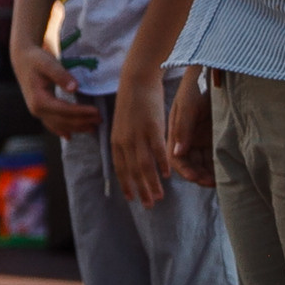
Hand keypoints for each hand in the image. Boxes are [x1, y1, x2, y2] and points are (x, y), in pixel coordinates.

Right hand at [12, 41, 101, 138]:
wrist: (22, 59)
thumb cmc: (36, 59)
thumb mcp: (48, 63)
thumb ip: (61, 75)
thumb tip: (75, 88)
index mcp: (39, 100)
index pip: (64, 110)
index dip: (81, 112)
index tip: (96, 111)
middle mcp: (36, 110)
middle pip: (63, 120)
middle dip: (82, 121)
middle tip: (100, 119)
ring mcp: (37, 112)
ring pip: (59, 125)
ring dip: (76, 128)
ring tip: (92, 128)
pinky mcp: (39, 110)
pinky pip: (51, 124)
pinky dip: (61, 130)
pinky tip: (69, 136)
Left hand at [109, 72, 172, 206]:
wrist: (137, 79)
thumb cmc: (132, 101)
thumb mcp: (124, 124)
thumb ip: (127, 142)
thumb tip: (132, 158)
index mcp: (117, 140)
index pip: (121, 169)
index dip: (127, 185)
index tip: (132, 199)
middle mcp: (125, 140)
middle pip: (133, 172)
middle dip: (141, 191)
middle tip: (149, 206)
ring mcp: (138, 134)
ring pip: (145, 165)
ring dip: (152, 184)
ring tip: (159, 197)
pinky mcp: (152, 126)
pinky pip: (158, 150)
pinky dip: (162, 164)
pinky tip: (168, 175)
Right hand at [166, 70, 215, 187]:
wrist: (213, 73)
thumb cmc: (195, 86)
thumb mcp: (188, 105)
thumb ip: (183, 128)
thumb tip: (177, 152)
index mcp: (176, 132)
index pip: (176, 158)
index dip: (184, 170)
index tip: (196, 178)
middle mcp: (187, 139)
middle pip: (190, 165)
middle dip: (199, 176)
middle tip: (212, 182)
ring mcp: (200, 140)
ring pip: (203, 164)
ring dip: (209, 174)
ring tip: (222, 180)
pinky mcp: (213, 138)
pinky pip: (214, 157)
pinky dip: (218, 166)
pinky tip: (226, 171)